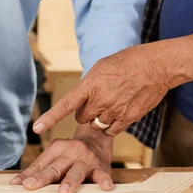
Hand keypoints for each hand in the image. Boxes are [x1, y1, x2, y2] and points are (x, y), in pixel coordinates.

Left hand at [10, 124, 112, 192]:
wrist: (97, 141)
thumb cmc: (70, 157)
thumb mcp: (55, 158)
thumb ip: (38, 170)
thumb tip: (15, 183)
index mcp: (56, 148)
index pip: (40, 165)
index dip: (28, 175)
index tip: (17, 185)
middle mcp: (71, 151)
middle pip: (55, 167)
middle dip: (43, 177)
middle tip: (31, 186)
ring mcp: (86, 159)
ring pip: (77, 171)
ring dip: (70, 181)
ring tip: (63, 192)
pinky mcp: (101, 167)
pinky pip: (102, 174)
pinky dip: (103, 180)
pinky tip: (104, 186)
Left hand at [33, 44, 171, 136]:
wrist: (156, 65)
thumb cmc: (128, 62)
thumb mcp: (102, 67)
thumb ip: (89, 84)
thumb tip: (81, 99)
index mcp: (91, 84)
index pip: (66, 104)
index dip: (50, 117)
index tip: (36, 128)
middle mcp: (101, 99)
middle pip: (82, 118)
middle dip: (86, 112)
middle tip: (98, 100)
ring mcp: (115, 110)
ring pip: (97, 125)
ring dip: (100, 118)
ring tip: (113, 102)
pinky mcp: (128, 118)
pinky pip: (112, 131)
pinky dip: (113, 125)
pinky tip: (121, 110)